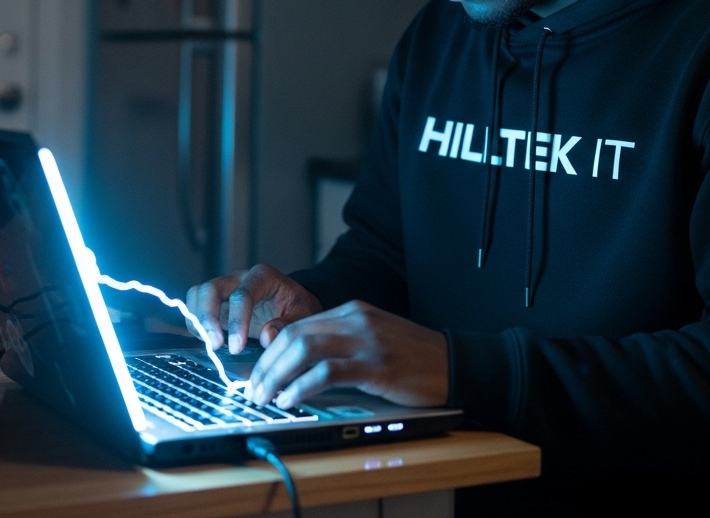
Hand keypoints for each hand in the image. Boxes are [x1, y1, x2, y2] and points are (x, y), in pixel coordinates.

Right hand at [185, 264, 322, 353]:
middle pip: (210, 289)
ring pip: (198, 295)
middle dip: (207, 318)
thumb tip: (266, 338)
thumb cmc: (298, 306)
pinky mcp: (217, 302)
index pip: (242, 296)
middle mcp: (239, 278)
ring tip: (210, 344)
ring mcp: (225, 288)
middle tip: (215, 345)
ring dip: (198, 320)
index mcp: (263, 277)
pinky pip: (196, 306)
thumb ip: (287, 325)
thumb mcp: (303, 314)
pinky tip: (208, 340)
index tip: (236, 348)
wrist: (293, 302)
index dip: (236, 323)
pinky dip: (196, 323)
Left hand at [246, 300, 447, 409]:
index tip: (257, 374)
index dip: (271, 352)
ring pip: (304, 349)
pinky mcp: (375, 365)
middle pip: (294, 336)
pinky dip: (302, 386)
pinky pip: (327, 372)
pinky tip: (291, 399)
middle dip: (266, 365)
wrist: (456, 361)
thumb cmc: (416, 356)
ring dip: (276, 375)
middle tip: (253, 390)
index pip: (298, 326)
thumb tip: (302, 364)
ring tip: (264, 397)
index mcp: (352, 311)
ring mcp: (365, 341)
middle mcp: (355, 320)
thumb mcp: (375, 337)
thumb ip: (342, 342)